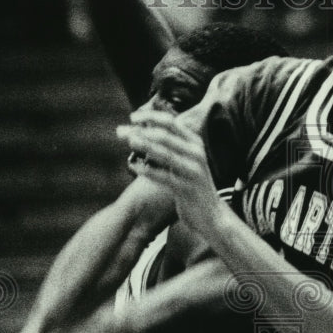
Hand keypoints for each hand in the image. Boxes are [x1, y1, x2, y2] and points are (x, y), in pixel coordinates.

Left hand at [117, 107, 222, 236]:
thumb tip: (144, 132)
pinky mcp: (187, 188)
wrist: (212, 215)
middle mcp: (196, 154)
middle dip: (141, 131)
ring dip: (144, 145)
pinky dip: (147, 170)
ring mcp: (193, 171)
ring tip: (128, 140)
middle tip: (120, 131)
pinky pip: (164, 177)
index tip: (132, 117)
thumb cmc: (192, 186)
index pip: (171, 123)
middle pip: (165, 136)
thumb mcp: (186, 161)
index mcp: (195, 143)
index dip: (151, 117)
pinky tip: (133, 166)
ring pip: (165, 154)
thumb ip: (172, 147)